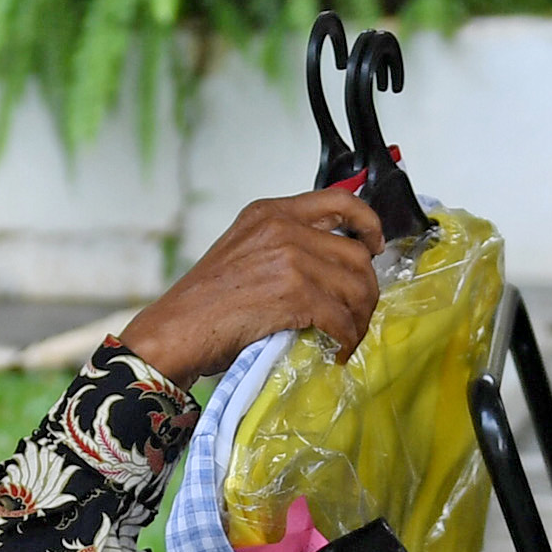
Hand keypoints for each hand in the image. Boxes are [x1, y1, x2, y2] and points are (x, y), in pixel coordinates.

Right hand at [118, 187, 386, 383]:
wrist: (176, 330)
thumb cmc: (205, 303)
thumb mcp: (244, 251)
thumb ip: (283, 245)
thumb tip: (330, 265)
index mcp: (271, 211)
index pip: (340, 200)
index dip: (369, 222)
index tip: (376, 245)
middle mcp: (283, 227)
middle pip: (356, 253)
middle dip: (367, 289)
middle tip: (360, 313)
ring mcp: (290, 258)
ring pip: (356, 286)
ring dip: (360, 318)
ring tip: (350, 336)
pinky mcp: (294, 293)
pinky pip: (342, 317)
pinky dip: (347, 339)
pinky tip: (338, 350)